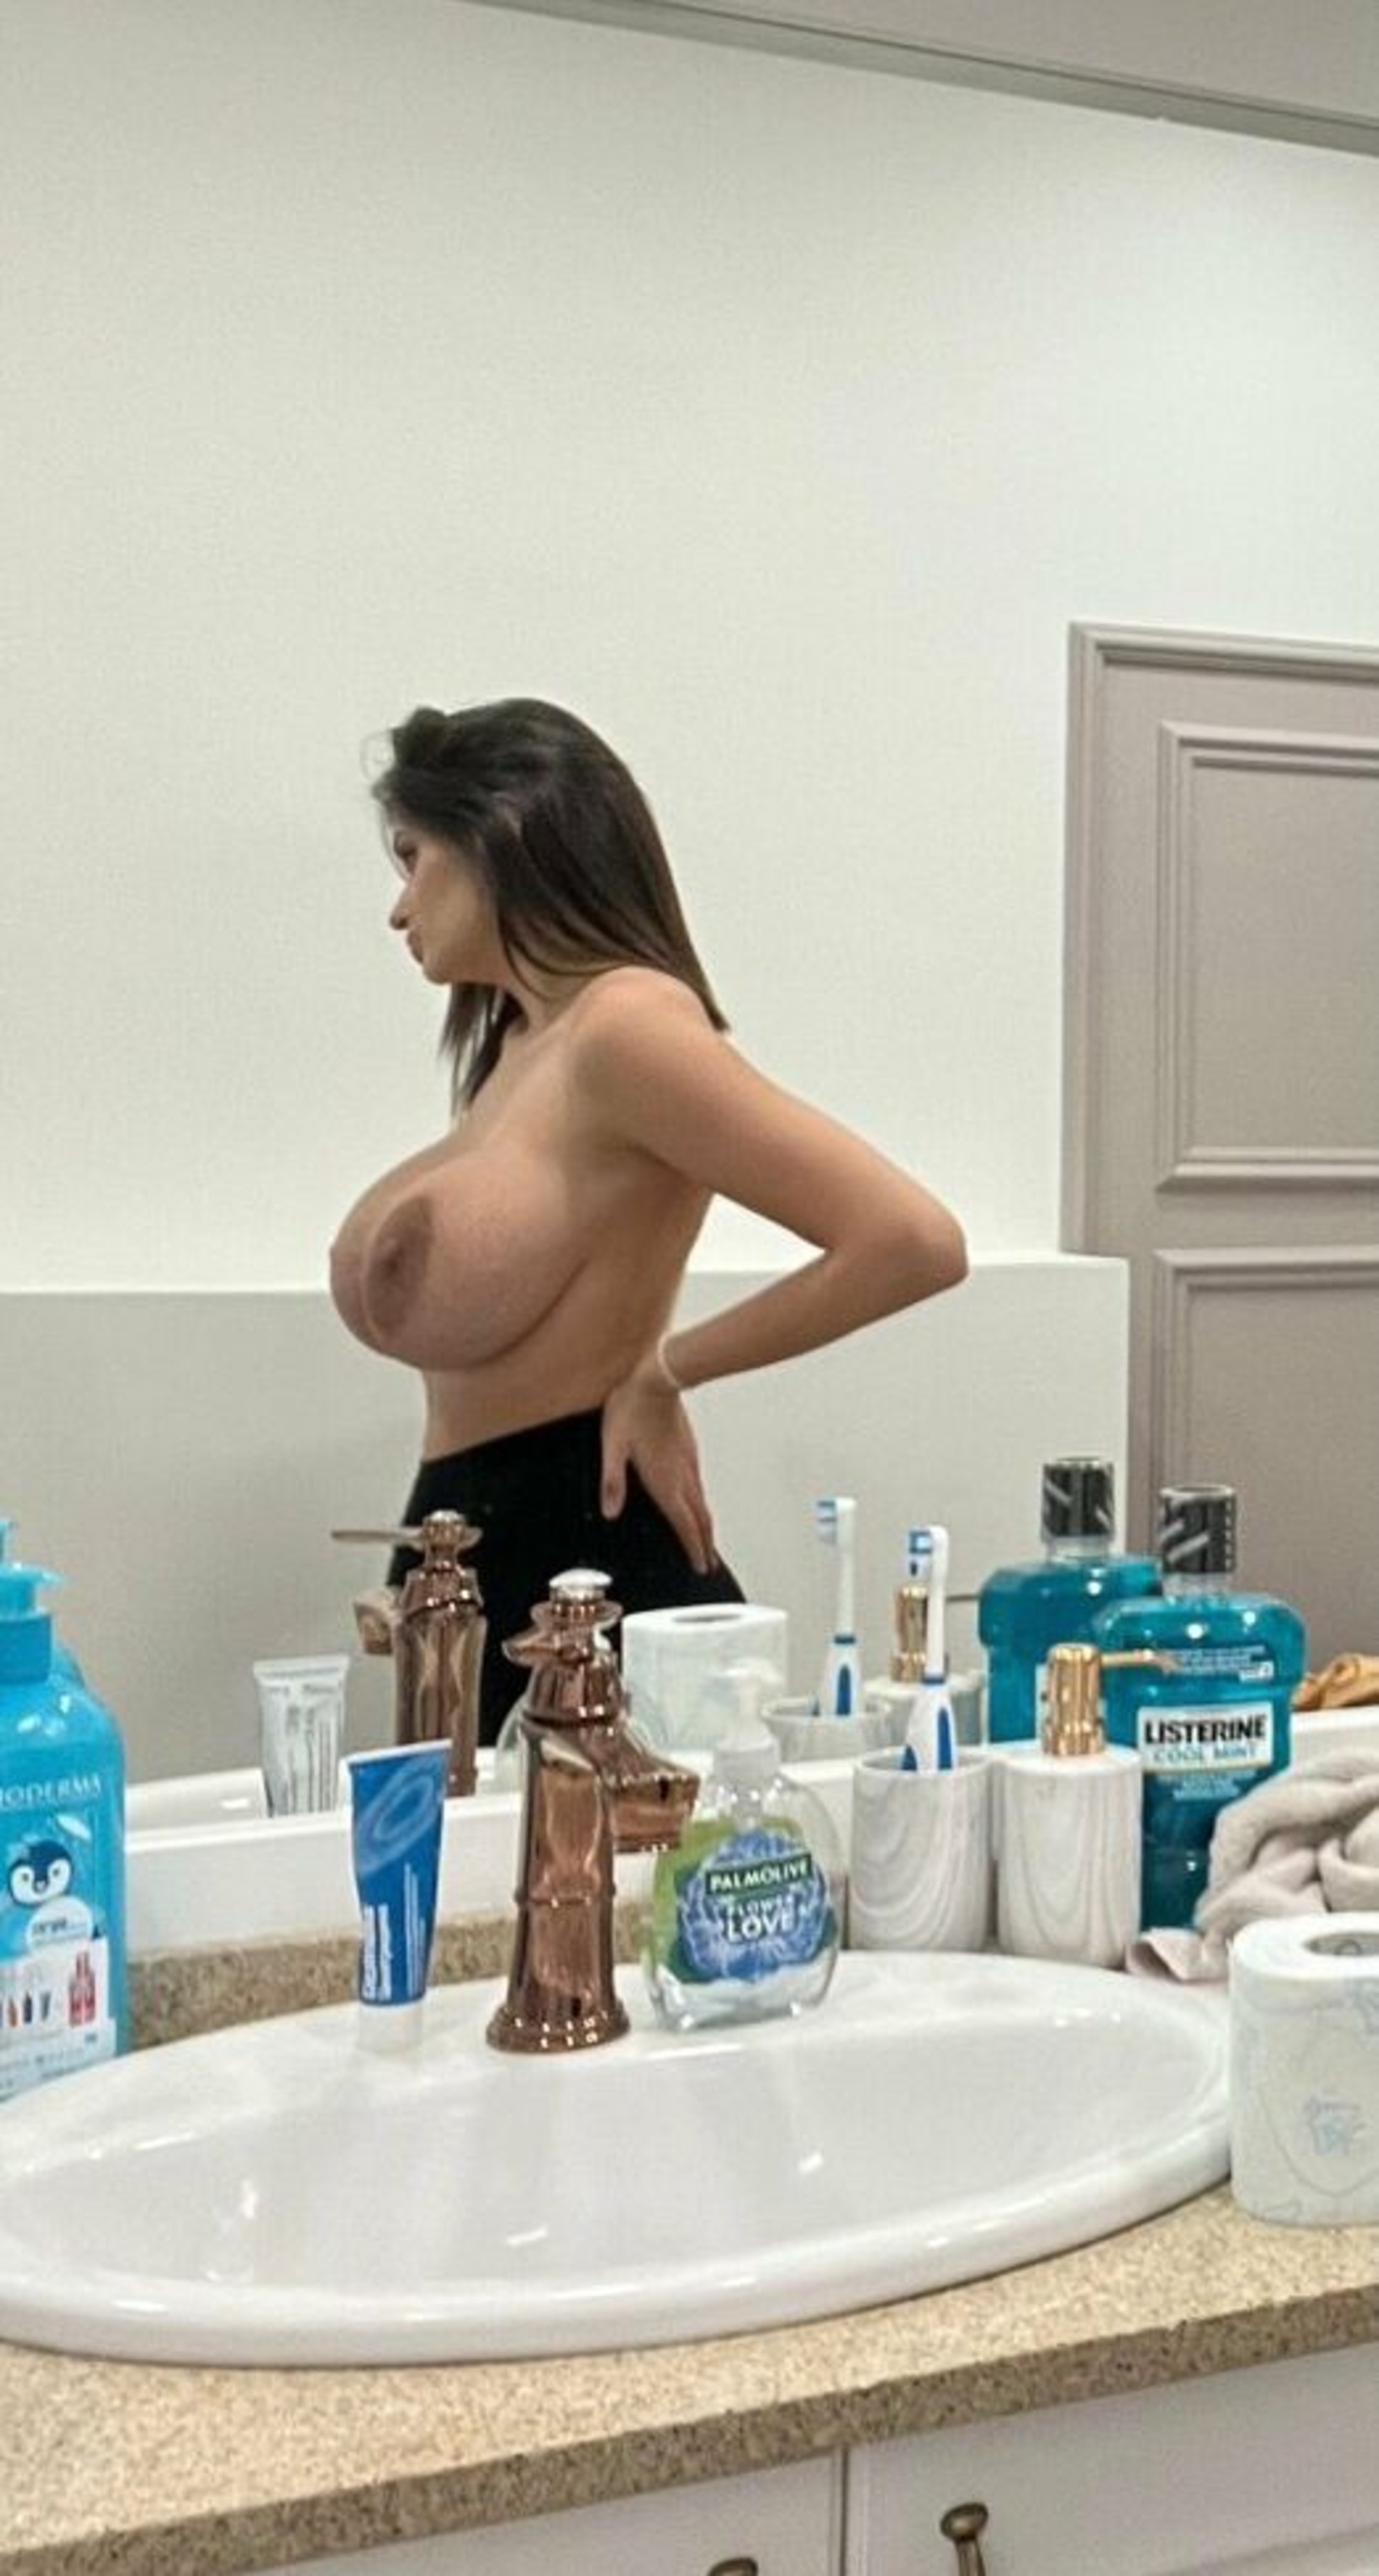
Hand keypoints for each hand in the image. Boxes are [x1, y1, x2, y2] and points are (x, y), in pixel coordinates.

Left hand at [600, 1355, 716, 1576]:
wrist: (658, 1377)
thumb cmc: (630, 1408)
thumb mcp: (612, 1445)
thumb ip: (612, 1480)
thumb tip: (610, 1512)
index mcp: (663, 1479)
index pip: (683, 1521)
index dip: (693, 1546)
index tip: (701, 1566)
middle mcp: (681, 1474)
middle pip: (699, 1517)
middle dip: (705, 1543)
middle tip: (709, 1564)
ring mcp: (688, 1461)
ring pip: (702, 1502)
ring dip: (706, 1525)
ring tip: (707, 1541)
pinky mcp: (689, 1449)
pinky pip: (699, 1485)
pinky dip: (702, 1504)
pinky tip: (697, 1502)